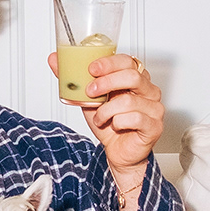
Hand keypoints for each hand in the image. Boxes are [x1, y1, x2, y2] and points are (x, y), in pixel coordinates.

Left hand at [49, 51, 162, 192]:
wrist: (117, 151)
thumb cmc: (108, 123)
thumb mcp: (87, 98)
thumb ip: (74, 78)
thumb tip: (54, 59)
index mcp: (136, 78)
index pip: (127, 61)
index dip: (109, 63)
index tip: (91, 69)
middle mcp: (149, 90)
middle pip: (132, 76)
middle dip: (106, 82)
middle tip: (90, 91)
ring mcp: (155, 108)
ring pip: (129, 100)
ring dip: (106, 110)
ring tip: (100, 117)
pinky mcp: (155, 125)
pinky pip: (135, 118)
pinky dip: (117, 123)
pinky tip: (114, 126)